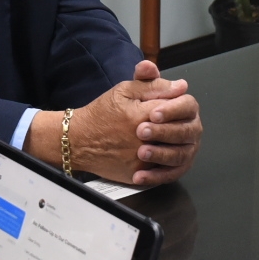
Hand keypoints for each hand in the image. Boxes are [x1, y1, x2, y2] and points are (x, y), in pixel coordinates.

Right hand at [25, 61, 202, 184]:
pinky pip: (163, 172)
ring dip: (175, 144)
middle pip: (180, 131)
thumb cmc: (100, 114)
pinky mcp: (138, 173)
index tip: (171, 104)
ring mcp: (142, 159)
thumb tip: (180, 86)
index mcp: (142, 115)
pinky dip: (167, 163)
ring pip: (176, 153)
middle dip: (178, 124)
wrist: (78, 140)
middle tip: (168, 122)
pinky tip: (162, 153)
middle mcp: (144, 139)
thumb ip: (153, 85)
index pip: (178, 107)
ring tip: (165, 137)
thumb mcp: (124, 90)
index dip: (178, 105)